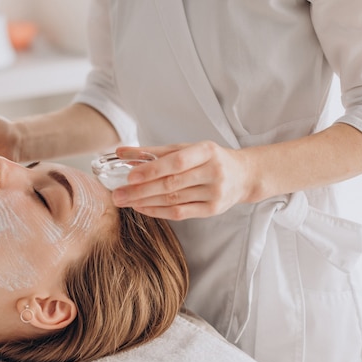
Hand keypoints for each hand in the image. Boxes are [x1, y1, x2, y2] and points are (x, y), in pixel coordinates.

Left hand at [111, 142, 251, 219]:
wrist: (243, 175)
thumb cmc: (209, 159)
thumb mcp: (186, 148)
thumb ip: (154, 152)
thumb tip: (121, 152)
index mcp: (207, 151)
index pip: (177, 162)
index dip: (153, 170)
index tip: (130, 175)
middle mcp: (213, 172)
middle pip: (172, 183)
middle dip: (141, 190)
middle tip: (118, 194)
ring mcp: (215, 193)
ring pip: (174, 199)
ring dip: (145, 201)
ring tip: (125, 201)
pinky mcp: (213, 210)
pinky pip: (180, 212)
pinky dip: (158, 211)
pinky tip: (141, 208)